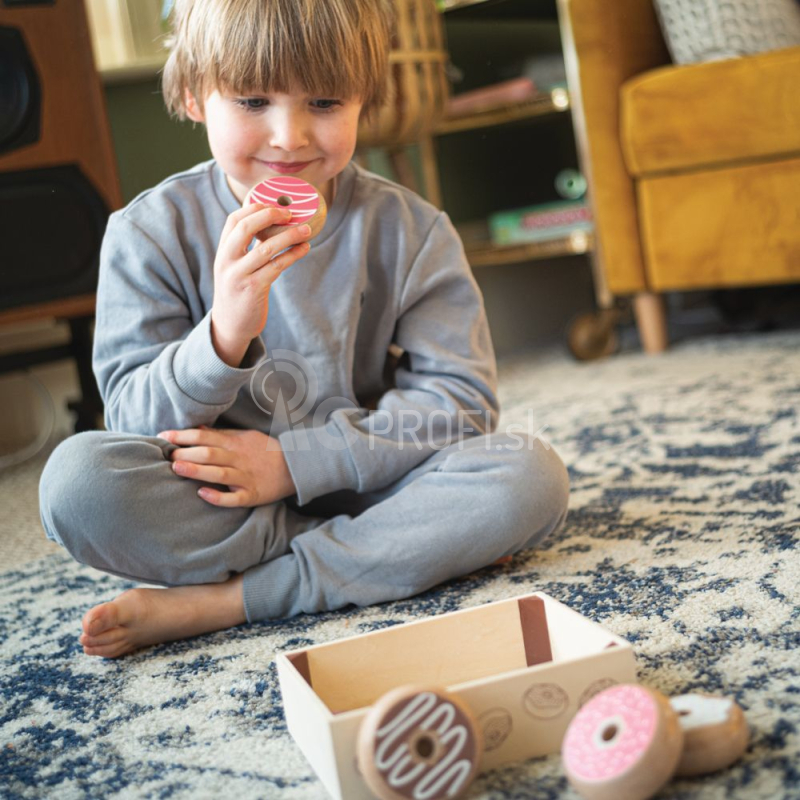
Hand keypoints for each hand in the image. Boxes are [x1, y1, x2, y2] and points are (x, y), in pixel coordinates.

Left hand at [157, 425, 295, 507]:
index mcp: (235, 443)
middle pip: (209, 453)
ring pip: (219, 474)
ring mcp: (246, 477)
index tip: (163, 437)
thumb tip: (196, 428)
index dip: (182, 436)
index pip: (204, 436)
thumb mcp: (245, 436)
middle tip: (166, 455)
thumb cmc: (266, 450)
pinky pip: (234, 498)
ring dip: (197, 471)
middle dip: (186, 453)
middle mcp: (238, 459)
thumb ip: (221, 435)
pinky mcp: (252, 495)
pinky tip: (202, 494)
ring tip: (176, 468)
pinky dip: (218, 496)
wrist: (295, 466)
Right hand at [211, 203, 313, 353]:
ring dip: (289, 235)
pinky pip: (277, 266)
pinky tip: (304, 249)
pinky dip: (292, 255)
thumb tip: (271, 226)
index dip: (254, 208)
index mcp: (222, 252)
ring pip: (266, 248)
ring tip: (307, 229)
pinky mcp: (254, 289)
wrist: (230, 325)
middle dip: (269, 215)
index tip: (273, 204)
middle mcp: (227, 261)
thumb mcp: (232, 268)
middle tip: (290, 213)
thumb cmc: (238, 292)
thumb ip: (243, 249)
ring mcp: (239, 275)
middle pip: (246, 228)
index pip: (234, 220)